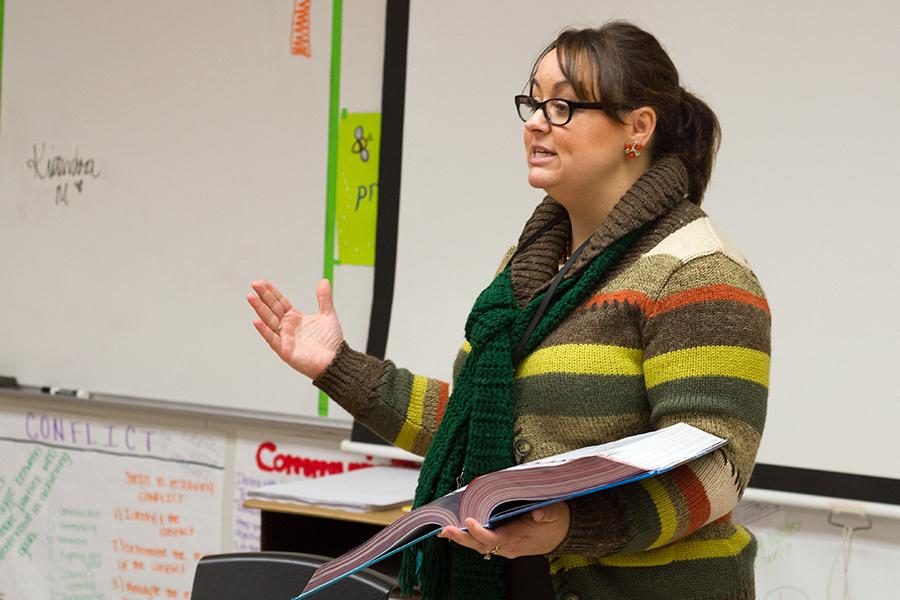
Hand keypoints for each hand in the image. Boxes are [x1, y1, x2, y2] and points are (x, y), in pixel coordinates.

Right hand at [247, 279, 343, 379]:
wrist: (336, 361)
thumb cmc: (331, 342)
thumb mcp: (328, 315)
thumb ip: (324, 299)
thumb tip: (324, 281)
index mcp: (295, 318)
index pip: (279, 302)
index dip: (271, 292)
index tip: (262, 282)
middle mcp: (287, 327)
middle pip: (272, 309)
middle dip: (263, 297)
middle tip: (254, 284)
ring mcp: (284, 338)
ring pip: (269, 321)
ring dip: (260, 309)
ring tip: (251, 297)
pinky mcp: (285, 350)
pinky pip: (272, 339)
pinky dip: (264, 331)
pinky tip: (256, 321)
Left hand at [437, 502, 569, 558]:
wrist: (562, 535)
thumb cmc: (555, 522)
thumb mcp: (554, 514)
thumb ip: (546, 513)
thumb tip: (539, 512)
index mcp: (517, 538)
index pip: (494, 538)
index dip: (480, 532)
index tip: (469, 521)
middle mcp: (507, 546)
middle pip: (480, 545)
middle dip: (461, 538)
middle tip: (445, 530)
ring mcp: (504, 546)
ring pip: (478, 545)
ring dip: (461, 539)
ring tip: (444, 530)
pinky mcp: (502, 542)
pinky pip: (482, 543)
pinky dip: (468, 537)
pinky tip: (456, 530)